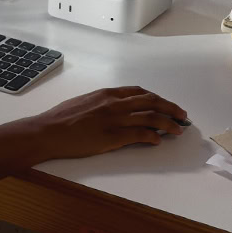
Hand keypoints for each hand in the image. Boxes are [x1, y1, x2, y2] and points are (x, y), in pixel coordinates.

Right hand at [29, 86, 187, 159]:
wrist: (49, 131)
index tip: (165, 104)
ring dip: (168, 123)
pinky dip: (153, 136)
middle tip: (182, 115)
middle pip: (151, 102)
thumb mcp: (84, 102)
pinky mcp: (113, 137)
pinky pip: (140, 135)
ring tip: (178, 129)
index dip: (157, 98)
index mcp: (108, 94)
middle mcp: (115, 103)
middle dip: (170, 108)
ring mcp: (115, 119)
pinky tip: (159, 140)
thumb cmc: (61, 118)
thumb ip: (102, 103)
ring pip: (151, 118)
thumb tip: (114, 109)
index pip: (139, 92)